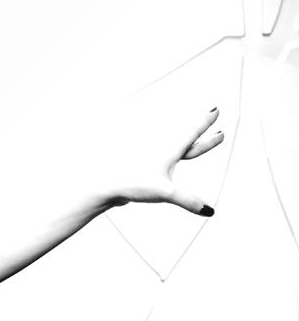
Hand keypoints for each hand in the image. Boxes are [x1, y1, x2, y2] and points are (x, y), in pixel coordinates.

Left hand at [101, 105, 223, 215]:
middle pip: (186, 136)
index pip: (192, 134)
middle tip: (212, 114)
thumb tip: (208, 211)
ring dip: (186, 137)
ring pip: (174, 145)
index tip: (215, 110)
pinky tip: (166, 155)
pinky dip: (170, 151)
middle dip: (201, 127)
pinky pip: (163, 156)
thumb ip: (188, 201)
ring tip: (193, 134)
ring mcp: (152, 159)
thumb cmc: (132, 184)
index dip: (205, 123)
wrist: (106, 187)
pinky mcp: (143, 168)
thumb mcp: (166, 193)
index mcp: (169, 152)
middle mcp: (161, 151)